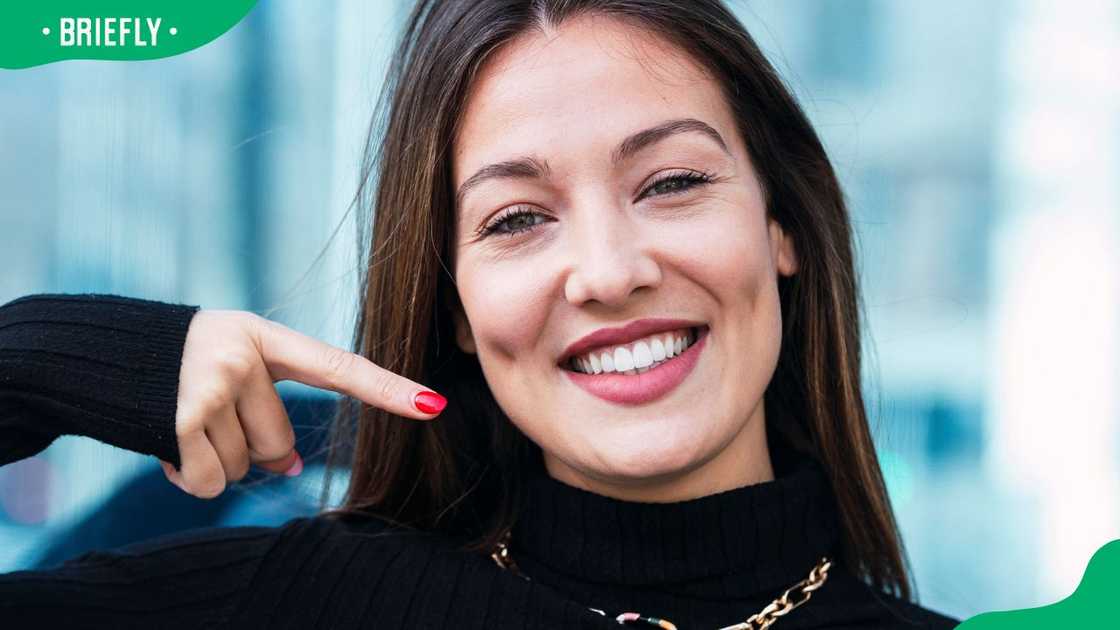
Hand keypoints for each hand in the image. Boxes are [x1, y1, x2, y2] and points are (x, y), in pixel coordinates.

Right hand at [157, 309, 445, 498]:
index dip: (386, 389)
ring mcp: (211, 385)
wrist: (88, 355)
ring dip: (210, 459)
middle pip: (279, 443)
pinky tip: (163, 440)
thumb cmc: (171, 364)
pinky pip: (208, 480)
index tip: (432, 405)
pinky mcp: (179, 417)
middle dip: (245, 447)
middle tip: (204, 413)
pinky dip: (185, 475)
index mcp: (263, 338)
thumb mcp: (227, 368)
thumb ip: (266, 409)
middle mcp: (243, 356)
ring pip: (243, 466)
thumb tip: (290, 467)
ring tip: (178, 419)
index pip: (338, 368)